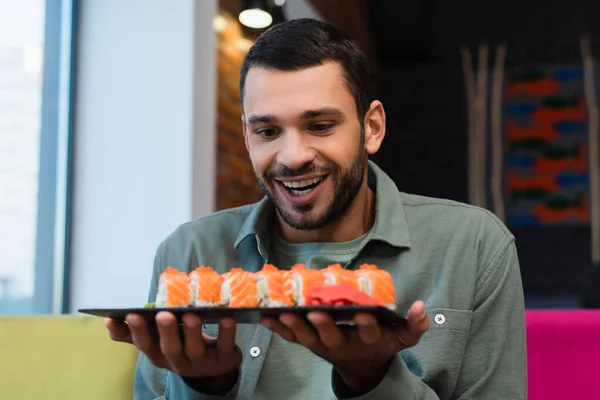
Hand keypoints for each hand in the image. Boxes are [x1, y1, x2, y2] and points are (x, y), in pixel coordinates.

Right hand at [105, 312, 241, 392]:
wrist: (215, 366)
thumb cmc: (182, 346)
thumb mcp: (159, 342)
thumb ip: (136, 334)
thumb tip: (109, 322)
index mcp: (160, 355)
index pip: (145, 345)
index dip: (137, 332)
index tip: (130, 315)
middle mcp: (178, 362)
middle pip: (169, 349)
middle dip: (165, 332)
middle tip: (163, 315)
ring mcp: (201, 363)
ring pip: (194, 349)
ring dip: (192, 332)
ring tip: (190, 315)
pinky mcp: (223, 359)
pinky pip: (224, 346)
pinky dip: (226, 333)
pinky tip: (226, 318)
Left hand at [260, 301, 429, 393]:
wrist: (362, 364)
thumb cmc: (381, 343)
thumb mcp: (402, 338)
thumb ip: (413, 325)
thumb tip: (422, 307)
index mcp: (367, 341)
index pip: (368, 333)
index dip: (366, 324)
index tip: (364, 313)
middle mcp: (344, 345)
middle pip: (332, 337)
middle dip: (323, 326)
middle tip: (314, 312)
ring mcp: (324, 346)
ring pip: (307, 339)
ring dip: (295, 327)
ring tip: (282, 314)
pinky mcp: (310, 344)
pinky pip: (292, 338)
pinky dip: (278, 329)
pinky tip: (265, 318)